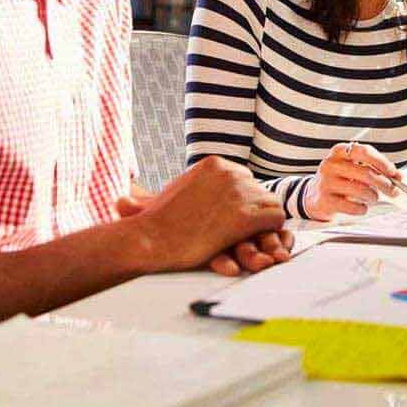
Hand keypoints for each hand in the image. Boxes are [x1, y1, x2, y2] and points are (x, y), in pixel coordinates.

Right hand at [117, 189, 293, 277]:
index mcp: (214, 163)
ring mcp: (239, 192)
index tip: (232, 217)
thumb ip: (182, 188)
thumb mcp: (168, 194)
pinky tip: (257, 242)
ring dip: (262, 223)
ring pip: (270, 203)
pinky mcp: (245, 216)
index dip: (241, 200)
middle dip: (253, 211)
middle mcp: (230, 172)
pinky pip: (276, 217)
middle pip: (259, 190)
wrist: (150, 240)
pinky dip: (271, 231)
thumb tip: (129, 198)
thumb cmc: (153, 224)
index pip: (244, 178)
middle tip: (244, 232)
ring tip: (251, 239)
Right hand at [302, 142, 400, 220]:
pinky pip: (352, 206)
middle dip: (384, 184)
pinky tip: (361, 207)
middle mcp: (331, 164)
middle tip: (393, 191)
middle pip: (365, 172)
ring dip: (373, 196)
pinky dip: (362, 209)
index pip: (365, 151)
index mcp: (340, 151)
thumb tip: (399, 177)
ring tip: (372, 197)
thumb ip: (376, 169)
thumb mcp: (355, 169)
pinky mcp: (325, 200)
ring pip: (361, 190)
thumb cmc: (341, 180)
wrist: (314, 196)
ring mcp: (326, 182)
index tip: (393, 173)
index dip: (382, 162)